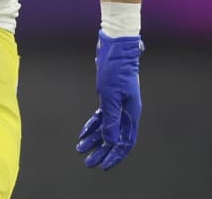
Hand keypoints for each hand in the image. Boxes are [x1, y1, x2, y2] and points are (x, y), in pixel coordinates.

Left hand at [75, 31, 143, 168]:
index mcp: (131, 112)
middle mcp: (127, 110)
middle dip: (102, 151)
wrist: (116, 46)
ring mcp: (119, 103)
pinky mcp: (110, 96)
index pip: (125, 141)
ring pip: (107, 127)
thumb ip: (111, 120)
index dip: (115, 155)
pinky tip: (83, 133)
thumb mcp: (110, 96)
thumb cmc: (115, 69)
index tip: (104, 165)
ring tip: (80, 148)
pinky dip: (92, 125)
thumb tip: (111, 142)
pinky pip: (102, 116)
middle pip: (115, 137)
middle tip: (88, 163)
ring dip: (94, 139)